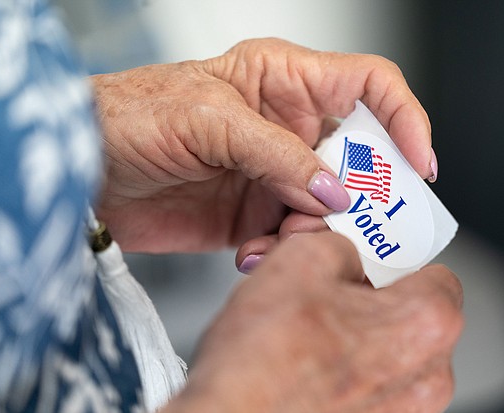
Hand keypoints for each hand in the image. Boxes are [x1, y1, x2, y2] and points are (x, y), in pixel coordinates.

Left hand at [91, 38, 432, 252]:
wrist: (84, 169)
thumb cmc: (132, 115)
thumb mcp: (209, 120)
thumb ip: (277, 155)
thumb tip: (332, 190)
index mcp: (286, 81)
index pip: (371, 85)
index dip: (405, 118)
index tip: (419, 162)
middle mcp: (289, 127)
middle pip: (359, 158)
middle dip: (362, 194)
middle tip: (350, 222)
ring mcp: (274, 174)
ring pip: (328, 208)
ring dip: (316, 232)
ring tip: (282, 241)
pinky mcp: (254, 214)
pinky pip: (291, 238)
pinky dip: (281, 254)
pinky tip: (250, 253)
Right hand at [163, 232, 462, 412]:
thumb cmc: (262, 362)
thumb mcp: (303, 257)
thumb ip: (343, 243)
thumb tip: (346, 251)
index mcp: (428, 323)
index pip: (431, 268)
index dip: (392, 257)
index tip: (365, 255)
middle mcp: (428, 376)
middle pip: (408, 311)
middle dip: (369, 295)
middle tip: (328, 288)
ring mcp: (405, 412)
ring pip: (386, 349)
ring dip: (353, 332)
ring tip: (310, 327)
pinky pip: (370, 384)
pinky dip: (345, 368)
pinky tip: (307, 361)